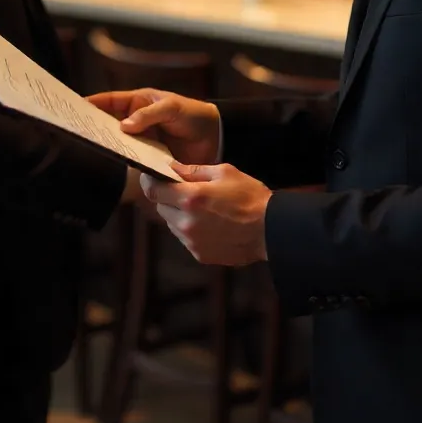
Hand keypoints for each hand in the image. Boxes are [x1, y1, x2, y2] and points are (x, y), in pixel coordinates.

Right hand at [87, 88, 221, 165]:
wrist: (216, 138)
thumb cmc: (195, 115)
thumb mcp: (173, 108)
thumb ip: (149, 114)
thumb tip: (124, 126)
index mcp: (139, 102)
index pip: (110, 101)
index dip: (92, 103)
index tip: (74, 107)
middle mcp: (136, 121)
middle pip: (108, 123)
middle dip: (93, 126)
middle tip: (75, 132)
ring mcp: (140, 140)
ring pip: (117, 142)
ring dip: (106, 145)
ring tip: (87, 150)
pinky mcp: (148, 158)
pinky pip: (130, 159)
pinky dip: (122, 162)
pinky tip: (112, 166)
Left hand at [140, 162, 270, 265]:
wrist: (271, 230)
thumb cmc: (250, 197)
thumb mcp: (224, 172)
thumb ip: (194, 170)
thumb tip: (172, 167)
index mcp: (190, 198)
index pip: (153, 190)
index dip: (150, 181)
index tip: (152, 176)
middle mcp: (186, 222)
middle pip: (161, 207)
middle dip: (168, 197)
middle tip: (185, 190)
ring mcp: (192, 241)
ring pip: (172, 224)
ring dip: (179, 214)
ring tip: (203, 208)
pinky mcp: (200, 254)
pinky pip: (185, 238)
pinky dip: (191, 229)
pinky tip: (211, 224)